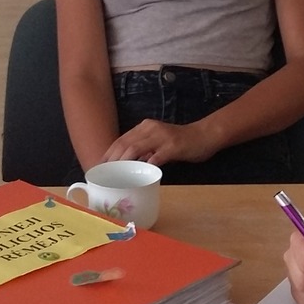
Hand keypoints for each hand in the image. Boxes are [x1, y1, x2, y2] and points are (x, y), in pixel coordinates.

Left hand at [102, 118, 219, 165]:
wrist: (205, 135)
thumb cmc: (181, 142)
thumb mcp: (159, 143)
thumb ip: (145, 151)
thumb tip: (128, 165)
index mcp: (144, 127)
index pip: (121, 139)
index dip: (108, 153)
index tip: (99, 166)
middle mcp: (150, 128)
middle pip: (124, 143)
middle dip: (111, 160)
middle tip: (103, 174)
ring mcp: (161, 137)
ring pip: (135, 148)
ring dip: (122, 163)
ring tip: (114, 175)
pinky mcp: (173, 146)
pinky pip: (156, 157)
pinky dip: (145, 166)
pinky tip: (139, 176)